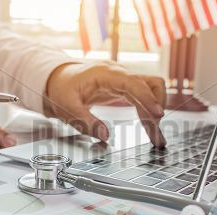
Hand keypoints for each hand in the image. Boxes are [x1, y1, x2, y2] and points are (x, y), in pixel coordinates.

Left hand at [45, 62, 166, 147]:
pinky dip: (148, 114)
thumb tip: (105, 136)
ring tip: (157, 138)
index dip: (148, 97)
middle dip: (156, 109)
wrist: (58, 78)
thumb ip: (85, 122)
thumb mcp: (67, 107)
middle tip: (156, 134)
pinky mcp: (125, 89)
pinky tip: (152, 130)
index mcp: (105, 74)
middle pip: (151, 84)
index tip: (158, 114)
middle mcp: (119, 74)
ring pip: (151, 91)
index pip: (133, 83)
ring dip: (155, 113)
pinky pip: (143, 98)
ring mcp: (124, 80)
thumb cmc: (62, 89)